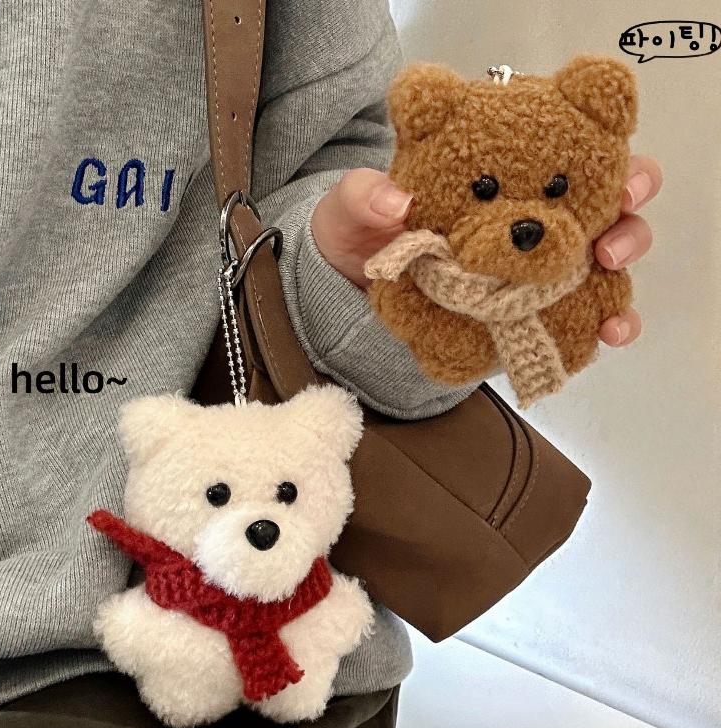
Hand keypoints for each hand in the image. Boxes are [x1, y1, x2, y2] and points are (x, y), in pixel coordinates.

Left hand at [312, 158, 662, 346]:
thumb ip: (364, 198)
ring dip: (622, 270)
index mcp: (499, 170)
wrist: (356, 295)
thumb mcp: (351, 211)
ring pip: (605, 254)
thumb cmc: (360, 236)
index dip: (605, 146)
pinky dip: (606, 321)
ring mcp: (536, 262)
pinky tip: (606, 334)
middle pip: (606, 199)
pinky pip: (582, 312)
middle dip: (628, 213)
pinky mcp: (532, 307)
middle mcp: (531, 209)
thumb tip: (394, 201)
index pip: (565, 143)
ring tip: (609, 288)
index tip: (613, 170)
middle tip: (609, 241)